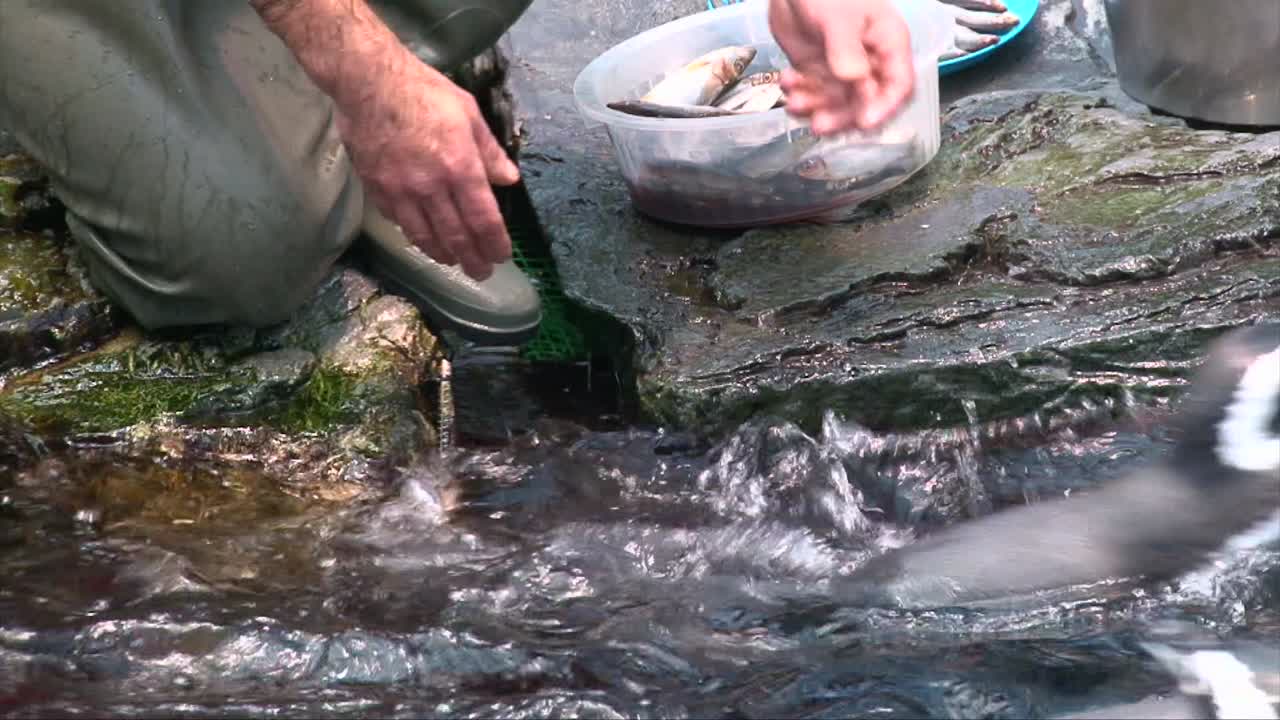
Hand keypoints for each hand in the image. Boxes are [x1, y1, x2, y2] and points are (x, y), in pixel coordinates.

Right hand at [337, 49, 519, 279]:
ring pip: (425, 236)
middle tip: (482, 272)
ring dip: (443, 254)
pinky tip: (423, 239)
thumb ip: (489, 151)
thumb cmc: (423, 91)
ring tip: (454, 262)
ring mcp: (400, 191)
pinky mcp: (377, 189)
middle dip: (472, 259)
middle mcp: (431, 186)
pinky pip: (399, 222)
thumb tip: (509, 180)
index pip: (483, 219)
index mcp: (459, 167)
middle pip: (456, 236)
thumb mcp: (468, 113)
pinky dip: (414, 235)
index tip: (502, 255)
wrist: (368, 82)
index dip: (495, 243)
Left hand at [768, 0, 915, 134]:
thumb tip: (854, 78)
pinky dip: (800, 97)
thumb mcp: (837, 16)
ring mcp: (843, 68)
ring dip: (816, 109)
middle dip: (843, 117)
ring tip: (794, 102)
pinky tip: (787, 83)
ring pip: (837, 105)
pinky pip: (814, 96)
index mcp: (888, 43)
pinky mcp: (818, 71)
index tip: (864, 122)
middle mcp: (869, 61)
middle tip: (819, 124)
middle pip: (866, 103)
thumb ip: (845, 48)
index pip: (899, 86)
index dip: (885, 108)